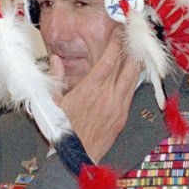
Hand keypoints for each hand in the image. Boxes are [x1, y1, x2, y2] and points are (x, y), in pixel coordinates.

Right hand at [54, 37, 140, 162]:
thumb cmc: (62, 130)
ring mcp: (118, 107)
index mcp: (90, 89)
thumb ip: (56, 78)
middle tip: (131, 36)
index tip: (118, 31)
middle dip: (129, 48)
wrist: (75, 156)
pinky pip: (131, 94)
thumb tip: (56, 60)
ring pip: (132, 79)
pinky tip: (133, 74)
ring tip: (136, 51)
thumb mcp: (52, 102)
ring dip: (135, 63)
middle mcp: (108, 96)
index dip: (115, 43)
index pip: (109, 59)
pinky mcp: (122, 117)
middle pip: (126, 66)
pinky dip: (133, 81)